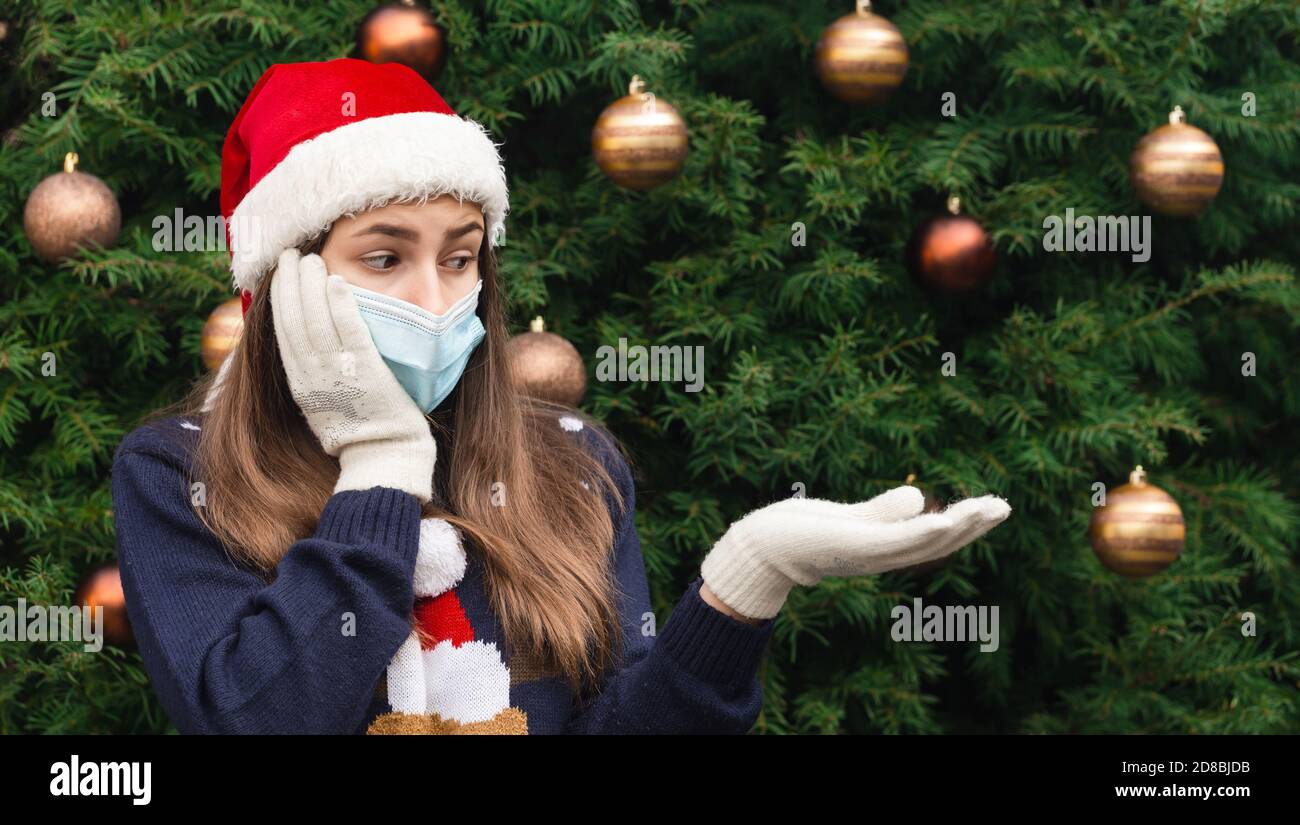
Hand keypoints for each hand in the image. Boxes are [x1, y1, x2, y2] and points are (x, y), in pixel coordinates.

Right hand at [270, 248, 435, 501]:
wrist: (384, 457)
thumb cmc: (361, 433)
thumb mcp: (324, 405)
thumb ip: (314, 376)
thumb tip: (306, 351)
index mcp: (302, 384)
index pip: (283, 331)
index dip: (280, 298)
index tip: (281, 272)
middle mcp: (314, 376)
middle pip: (294, 320)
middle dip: (290, 283)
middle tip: (291, 254)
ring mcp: (339, 374)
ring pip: (316, 321)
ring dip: (311, 286)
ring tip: (310, 259)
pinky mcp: (366, 372)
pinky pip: (349, 333)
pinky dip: (340, 306)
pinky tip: (337, 281)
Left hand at [700, 486, 1011, 620]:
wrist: (760, 548)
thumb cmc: (800, 533)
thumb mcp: (850, 518)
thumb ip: (884, 511)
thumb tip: (920, 497)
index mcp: (884, 549)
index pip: (933, 538)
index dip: (966, 525)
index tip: (994, 508)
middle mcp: (881, 558)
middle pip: (937, 543)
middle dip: (972, 526)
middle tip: (1005, 506)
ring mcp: (868, 554)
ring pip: (923, 542)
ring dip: (958, 526)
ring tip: (988, 508)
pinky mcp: (853, 547)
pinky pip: (895, 540)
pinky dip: (922, 530)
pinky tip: (943, 518)